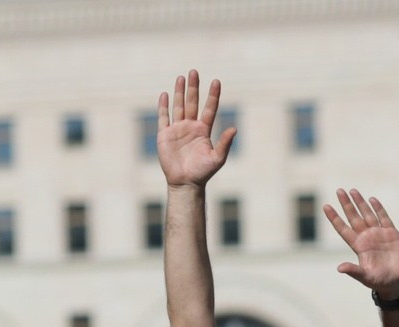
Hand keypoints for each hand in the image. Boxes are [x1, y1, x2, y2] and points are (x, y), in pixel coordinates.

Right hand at [156, 70, 234, 187]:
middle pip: (192, 102)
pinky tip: (164, 94)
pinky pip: (163, 117)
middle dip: (193, 87)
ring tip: (181, 77)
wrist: (185, 183)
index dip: (213, 95)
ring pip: (178, 106)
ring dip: (179, 92)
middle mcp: (191, 126)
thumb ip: (224, 143)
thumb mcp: (217, 158)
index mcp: (204, 130)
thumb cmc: (203, 172)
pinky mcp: (165, 135)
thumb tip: (234, 128)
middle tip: (194, 71)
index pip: (209, 108)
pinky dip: (163, 106)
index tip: (216, 81)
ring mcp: (177, 129)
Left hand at [323, 189, 398, 296]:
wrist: (397, 282)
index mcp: (358, 247)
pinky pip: (384, 218)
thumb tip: (339, 268)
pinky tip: (372, 199)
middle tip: (339, 190)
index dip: (334, 218)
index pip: (343, 229)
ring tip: (352, 190)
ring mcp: (379, 234)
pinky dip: (378, 209)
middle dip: (346, 204)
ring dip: (360, 203)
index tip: (325, 206)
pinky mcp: (392, 233)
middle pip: (354, 217)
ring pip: (367, 214)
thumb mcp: (365, 277)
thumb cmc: (380, 282)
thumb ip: (354, 271)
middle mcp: (366, 238)